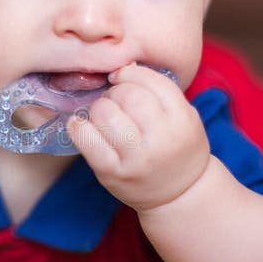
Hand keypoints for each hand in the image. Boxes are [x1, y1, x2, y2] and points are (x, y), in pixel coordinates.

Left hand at [67, 63, 209, 211]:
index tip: (122, 78)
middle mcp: (161, 139)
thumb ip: (159, 90)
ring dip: (99, 108)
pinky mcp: (112, 173)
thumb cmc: (178, 148)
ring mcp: (135, 158)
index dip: (130, 74)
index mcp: (182, 119)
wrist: (180, 194)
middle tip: (116, 101)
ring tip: (104, 116)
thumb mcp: (184, 115)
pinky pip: (85, 139)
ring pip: (104, 112)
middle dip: (116, 92)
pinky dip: (78, 127)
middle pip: (127, 95)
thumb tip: (122, 66)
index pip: (151, 81)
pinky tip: (82, 125)